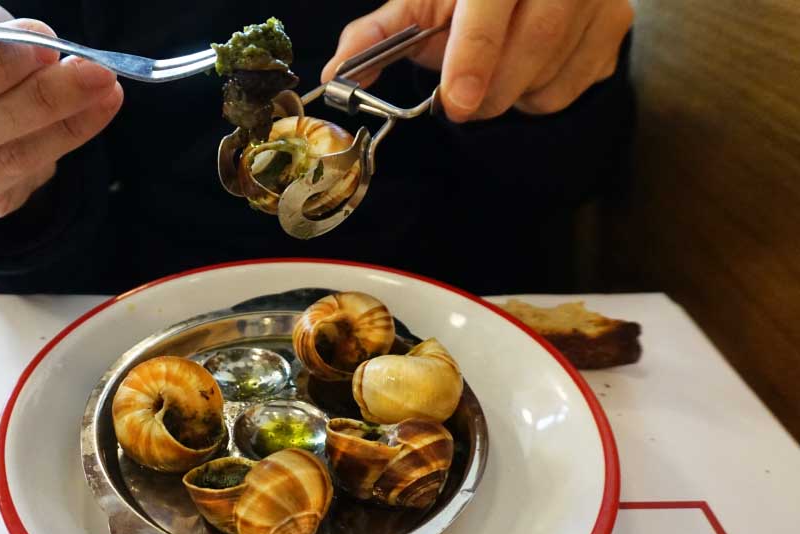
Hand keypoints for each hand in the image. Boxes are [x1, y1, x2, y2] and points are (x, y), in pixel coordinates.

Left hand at [322, 0, 632, 122]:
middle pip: (537, 40)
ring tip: (494, 76)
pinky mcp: (617, 25)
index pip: (495, 1)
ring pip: (556, 71)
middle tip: (463, 103)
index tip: (456, 100)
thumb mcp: (420, 5)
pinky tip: (526, 72)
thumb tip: (336, 72)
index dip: (476, 53)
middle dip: (492, 89)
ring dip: (514, 94)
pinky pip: (578, 85)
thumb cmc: (464, 1)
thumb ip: (377, 36)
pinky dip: (542, 95)